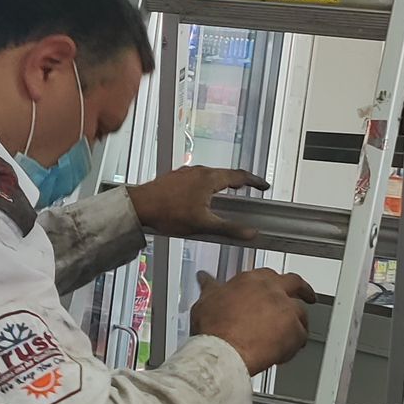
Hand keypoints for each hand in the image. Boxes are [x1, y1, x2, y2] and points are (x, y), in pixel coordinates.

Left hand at [128, 166, 270, 242]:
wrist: (139, 206)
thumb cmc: (169, 213)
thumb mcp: (203, 225)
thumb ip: (229, 229)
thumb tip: (252, 233)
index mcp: (209, 178)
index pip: (239, 176)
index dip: (254, 181)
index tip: (264, 185)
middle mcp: (199, 171)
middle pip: (225, 173)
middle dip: (239, 181)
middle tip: (249, 188)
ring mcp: (186, 172)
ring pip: (210, 175)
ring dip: (222, 182)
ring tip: (228, 193)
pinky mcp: (175, 177)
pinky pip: (198, 178)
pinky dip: (207, 185)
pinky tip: (202, 197)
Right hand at [191, 267, 316, 373]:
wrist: (223, 351)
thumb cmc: (214, 329)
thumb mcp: (206, 302)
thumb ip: (210, 288)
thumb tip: (205, 280)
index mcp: (251, 280)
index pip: (268, 274)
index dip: (272, 282)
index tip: (273, 287)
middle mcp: (272, 290)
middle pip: (296, 283)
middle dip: (303, 289)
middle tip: (306, 294)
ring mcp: (286, 310)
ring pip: (302, 312)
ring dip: (297, 323)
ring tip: (290, 334)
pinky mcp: (295, 331)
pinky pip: (302, 336)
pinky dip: (295, 344)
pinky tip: (284, 351)